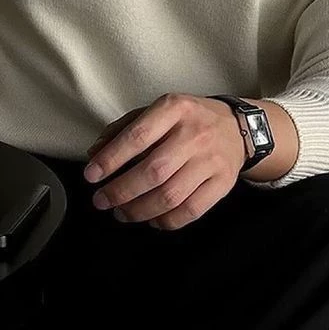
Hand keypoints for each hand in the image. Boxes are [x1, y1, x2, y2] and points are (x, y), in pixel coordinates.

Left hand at [84, 94, 246, 229]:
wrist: (237, 127)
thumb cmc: (187, 120)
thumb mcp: (156, 111)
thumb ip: (122, 129)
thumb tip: (95, 153)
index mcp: (174, 108)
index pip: (138, 136)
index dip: (111, 159)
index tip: (91, 175)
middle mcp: (194, 133)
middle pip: (153, 171)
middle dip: (121, 191)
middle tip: (101, 200)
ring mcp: (211, 160)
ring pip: (171, 196)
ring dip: (139, 210)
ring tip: (121, 213)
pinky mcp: (223, 183)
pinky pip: (191, 210)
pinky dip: (166, 221)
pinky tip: (151, 219)